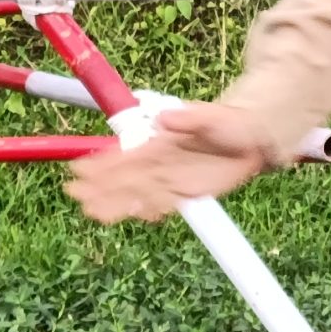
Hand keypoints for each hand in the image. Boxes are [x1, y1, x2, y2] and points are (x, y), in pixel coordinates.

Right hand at [63, 102, 272, 222]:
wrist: (254, 139)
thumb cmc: (230, 122)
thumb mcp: (212, 116)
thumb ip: (188, 118)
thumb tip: (164, 117)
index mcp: (161, 141)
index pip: (125, 154)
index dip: (102, 163)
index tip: (81, 169)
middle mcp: (161, 161)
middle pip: (125, 177)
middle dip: (100, 186)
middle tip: (75, 195)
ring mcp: (172, 178)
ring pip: (137, 193)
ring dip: (115, 202)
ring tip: (92, 211)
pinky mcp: (186, 193)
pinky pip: (162, 204)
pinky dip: (147, 210)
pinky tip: (133, 215)